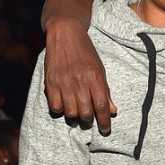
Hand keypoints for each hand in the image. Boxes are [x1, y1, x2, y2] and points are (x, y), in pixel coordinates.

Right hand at [44, 17, 116, 133]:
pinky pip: (55, 107)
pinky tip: (64, 105)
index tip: (106, 130)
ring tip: (77, 111)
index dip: (105, 121)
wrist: (66, 35)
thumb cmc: (86, 53)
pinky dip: (60, 110)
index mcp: (95, 78)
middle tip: (89, 117)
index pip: (102, 106)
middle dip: (89, 120)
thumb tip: (113, 111)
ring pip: (71, 113)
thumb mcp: (100, 69)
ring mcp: (64, 83)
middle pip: (86, 113)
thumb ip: (105, 91)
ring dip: (75, 116)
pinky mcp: (50, 83)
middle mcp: (80, 82)